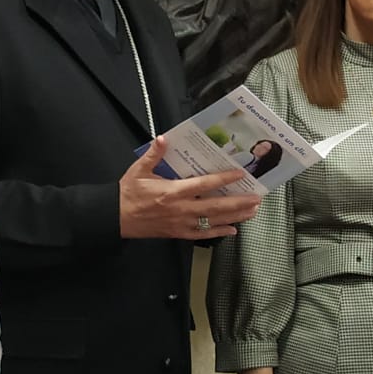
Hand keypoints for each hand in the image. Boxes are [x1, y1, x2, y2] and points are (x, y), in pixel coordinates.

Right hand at [118, 137, 261, 240]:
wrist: (115, 218)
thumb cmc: (128, 193)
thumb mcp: (138, 169)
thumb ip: (154, 154)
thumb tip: (164, 138)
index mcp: (172, 191)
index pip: (204, 184)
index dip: (223, 180)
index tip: (240, 175)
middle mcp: (181, 208)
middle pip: (215, 206)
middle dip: (238, 202)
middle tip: (257, 198)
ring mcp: (180, 223)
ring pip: (213, 221)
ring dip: (235, 216)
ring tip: (252, 211)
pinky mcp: (177, 233)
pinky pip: (202, 234)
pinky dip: (218, 232)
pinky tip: (233, 229)